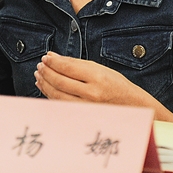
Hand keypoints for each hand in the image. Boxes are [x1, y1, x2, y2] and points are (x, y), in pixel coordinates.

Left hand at [34, 52, 172, 122]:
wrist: (132, 107)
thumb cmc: (116, 85)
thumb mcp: (100, 68)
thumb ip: (76, 63)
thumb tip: (53, 56)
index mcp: (97, 77)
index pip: (68, 67)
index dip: (54, 62)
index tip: (45, 57)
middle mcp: (91, 93)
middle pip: (60, 81)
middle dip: (46, 72)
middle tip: (40, 66)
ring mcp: (86, 107)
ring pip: (57, 95)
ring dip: (45, 84)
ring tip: (39, 75)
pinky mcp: (82, 116)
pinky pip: (61, 105)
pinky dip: (50, 96)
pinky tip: (46, 88)